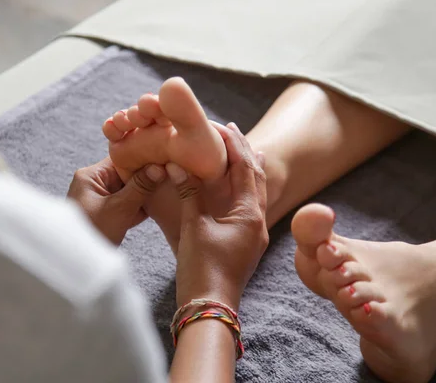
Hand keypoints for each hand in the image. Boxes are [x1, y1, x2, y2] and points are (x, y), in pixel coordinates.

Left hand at [67, 157, 165, 244]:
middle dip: (148, 177)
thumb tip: (159, 167)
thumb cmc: (92, 234)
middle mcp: (95, 184)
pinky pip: (129, 204)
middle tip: (171, 175)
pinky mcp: (108, 214)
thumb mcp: (119, 209)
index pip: (121, 158)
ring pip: (130, 190)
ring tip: (169, 190)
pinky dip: (142, 206)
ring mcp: (102, 200)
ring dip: (146, 193)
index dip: (143, 158)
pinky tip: (160, 205)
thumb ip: (140, 187)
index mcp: (91, 176)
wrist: (77, 267)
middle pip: (127, 174)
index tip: (165, 159)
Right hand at [167, 123, 268, 309]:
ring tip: (241, 149)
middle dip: (243, 152)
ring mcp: (253, 234)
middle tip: (231, 130)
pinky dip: (240, 190)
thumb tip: (178, 165)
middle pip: (255, 178)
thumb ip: (189, 194)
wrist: (209, 309)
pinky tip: (233, 187)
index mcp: (250, 215)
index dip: (234, 144)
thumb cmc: (202, 270)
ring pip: (253, 193)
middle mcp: (258, 222)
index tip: (221, 125)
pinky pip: (246, 207)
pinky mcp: (244, 243)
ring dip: (245, 169)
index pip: (245, 169)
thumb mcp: (194, 227)